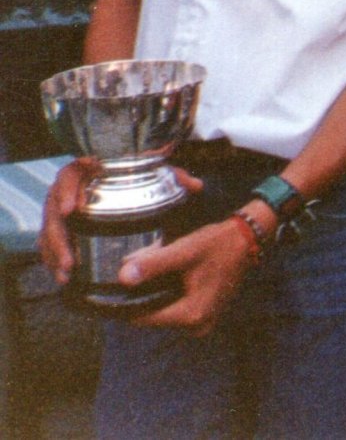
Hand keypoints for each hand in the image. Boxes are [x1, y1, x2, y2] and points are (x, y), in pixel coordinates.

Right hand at [41, 161, 199, 286]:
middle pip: (52, 209)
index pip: (69, 175)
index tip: (69, 210)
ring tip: (67, 273)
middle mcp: (72, 188)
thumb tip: (197, 186)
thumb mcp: (157, 172)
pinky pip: (50, 241)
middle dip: (58, 236)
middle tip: (70, 259)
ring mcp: (63, 207)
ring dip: (55, 252)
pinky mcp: (64, 224)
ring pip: (50, 229)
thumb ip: (174, 177)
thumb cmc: (142, 174)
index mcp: (89, 170)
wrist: (130, 176)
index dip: (66, 191)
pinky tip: (65, 274)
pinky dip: (55, 258)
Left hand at [122, 216, 256, 334]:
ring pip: (164, 307)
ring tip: (167, 260)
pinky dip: (171, 288)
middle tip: (152, 259)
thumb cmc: (219, 245)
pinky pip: (177, 306)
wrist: (247, 238)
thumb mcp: (184, 251)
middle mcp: (197, 325)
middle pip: (154, 311)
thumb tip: (123, 277)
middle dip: (147, 287)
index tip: (124, 278)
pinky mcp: (205, 314)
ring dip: (158, 287)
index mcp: (191, 314)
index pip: (143, 317)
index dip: (129, 298)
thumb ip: (153, 264)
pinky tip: (177, 269)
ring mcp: (203, 322)